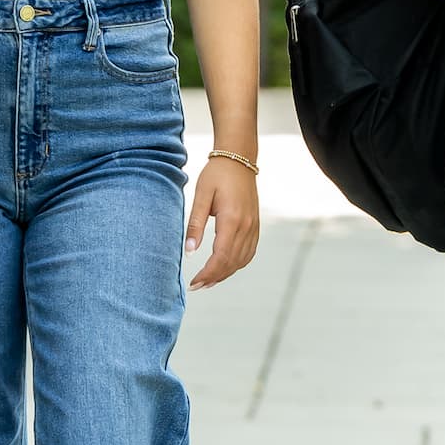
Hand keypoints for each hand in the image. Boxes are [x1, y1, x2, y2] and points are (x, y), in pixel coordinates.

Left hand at [186, 155, 259, 289]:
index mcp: (232, 220)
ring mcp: (254, 227)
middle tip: (196, 286)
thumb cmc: (217, 174)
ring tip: (208, 281)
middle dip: (214, 278)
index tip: (194, 283)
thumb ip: (195, 225)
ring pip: (242, 260)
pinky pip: (249, 252)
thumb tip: (189, 251)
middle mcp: (247, 226)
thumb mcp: (201, 196)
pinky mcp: (255, 225)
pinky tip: (225, 267)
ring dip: (225, 273)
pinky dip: (237, 264)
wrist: (239, 158)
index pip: (221, 257)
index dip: (208, 274)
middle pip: (232, 263)